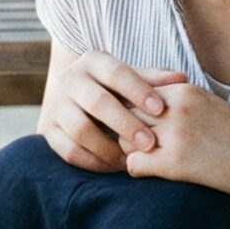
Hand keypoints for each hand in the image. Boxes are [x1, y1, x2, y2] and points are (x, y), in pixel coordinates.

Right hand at [40, 49, 188, 172]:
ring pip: (81, 129)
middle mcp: (70, 80)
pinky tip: (115, 167)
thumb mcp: (131, 79)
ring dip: (109, 148)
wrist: (73, 98)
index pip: (116, 72)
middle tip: (150, 143)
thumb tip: (181, 78)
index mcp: (93, 61)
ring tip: (132, 160)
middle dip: (126, 124)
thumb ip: (154, 80)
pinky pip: (68, 151)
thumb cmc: (114, 89)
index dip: (139, 90)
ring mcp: (56, 106)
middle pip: (97, 102)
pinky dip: (93, 162)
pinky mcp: (47, 131)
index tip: (161, 110)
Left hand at [123, 81, 229, 204]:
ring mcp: (174, 134)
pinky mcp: (175, 163)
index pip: (133, 91)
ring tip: (148, 160)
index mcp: (183, 89)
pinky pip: (133, 164)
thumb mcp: (208, 106)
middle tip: (138, 146)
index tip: (137, 125)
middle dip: (126, 130)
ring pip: (124, 139)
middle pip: (124, 114)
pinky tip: (155, 174)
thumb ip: (178, 103)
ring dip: (131, 151)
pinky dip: (138, 171)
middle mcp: (175, 107)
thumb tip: (143, 108)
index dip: (131, 111)